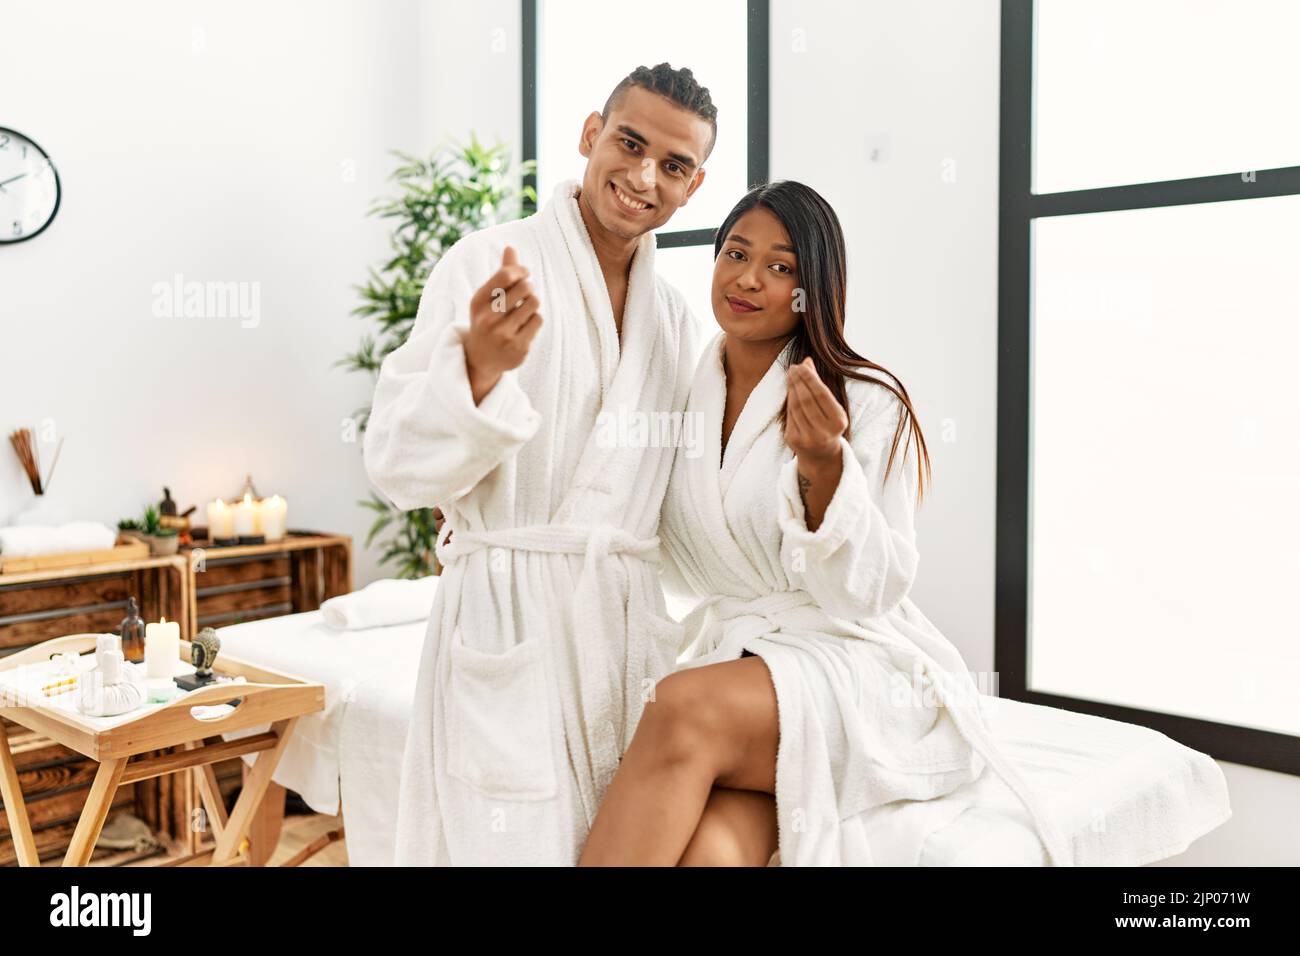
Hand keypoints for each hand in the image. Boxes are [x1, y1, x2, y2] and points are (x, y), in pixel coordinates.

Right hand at [463, 245, 543, 403]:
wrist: (480, 358)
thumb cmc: (487, 319)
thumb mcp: (487, 297)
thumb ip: (501, 273)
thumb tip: (511, 247)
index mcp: (478, 301)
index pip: (505, 275)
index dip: (521, 270)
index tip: (524, 274)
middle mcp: (488, 318)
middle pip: (525, 287)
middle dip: (529, 287)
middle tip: (525, 293)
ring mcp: (503, 335)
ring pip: (534, 303)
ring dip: (533, 303)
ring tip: (525, 309)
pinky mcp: (518, 347)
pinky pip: (538, 320)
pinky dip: (535, 319)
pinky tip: (525, 325)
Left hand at [785, 357, 847, 464]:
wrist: (821, 454)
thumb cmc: (827, 424)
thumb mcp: (830, 407)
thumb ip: (819, 385)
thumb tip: (806, 360)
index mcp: (838, 422)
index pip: (821, 394)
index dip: (810, 378)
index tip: (802, 365)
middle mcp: (824, 432)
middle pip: (806, 400)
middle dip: (798, 381)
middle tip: (793, 367)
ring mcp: (808, 438)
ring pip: (796, 406)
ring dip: (792, 388)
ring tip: (790, 375)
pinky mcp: (794, 440)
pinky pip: (789, 415)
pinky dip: (789, 399)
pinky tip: (790, 389)